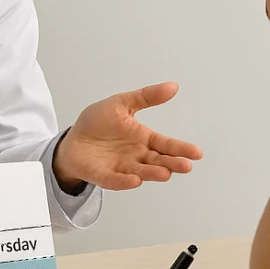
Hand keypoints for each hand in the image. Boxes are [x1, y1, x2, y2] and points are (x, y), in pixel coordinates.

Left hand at [52, 81, 201, 192]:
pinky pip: (115, 180)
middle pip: (158, 161)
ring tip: (165, 173)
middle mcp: (136, 156)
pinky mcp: (103, 176)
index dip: (180, 148)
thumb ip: (147, 97)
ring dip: (152, 174)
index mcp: (143, 139)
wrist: (73, 139)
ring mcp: (121, 168)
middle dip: (172, 164)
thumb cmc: (98, 123)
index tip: (196, 153)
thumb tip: (173, 86)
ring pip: (140, 172)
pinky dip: (124, 181)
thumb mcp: (122, 103)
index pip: (165, 145)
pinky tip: (135, 180)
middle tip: (186, 166)